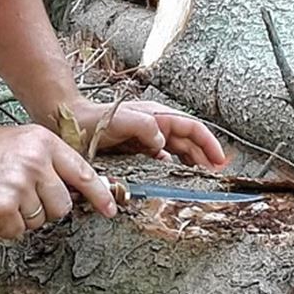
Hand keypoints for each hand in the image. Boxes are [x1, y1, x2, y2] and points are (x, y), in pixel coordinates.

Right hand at [0, 124, 116, 239]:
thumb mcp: (16, 142)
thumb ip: (44, 162)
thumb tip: (69, 189)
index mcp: (43, 142)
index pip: (82, 173)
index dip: (99, 195)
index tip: (110, 210)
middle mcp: (36, 161)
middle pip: (62, 206)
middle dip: (45, 209)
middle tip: (19, 197)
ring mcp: (21, 185)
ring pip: (40, 221)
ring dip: (21, 218)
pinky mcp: (3, 208)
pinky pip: (16, 232)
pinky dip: (2, 227)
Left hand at [67, 99, 226, 167]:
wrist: (74, 123)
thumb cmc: (96, 119)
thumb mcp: (122, 119)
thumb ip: (145, 126)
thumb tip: (162, 142)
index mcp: (158, 116)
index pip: (192, 128)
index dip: (208, 143)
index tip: (219, 160)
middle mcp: (157, 126)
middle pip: (189, 141)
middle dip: (205, 156)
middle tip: (216, 176)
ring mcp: (148, 138)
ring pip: (179, 150)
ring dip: (193, 162)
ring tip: (203, 177)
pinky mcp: (139, 149)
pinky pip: (164, 158)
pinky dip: (176, 166)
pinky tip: (177, 176)